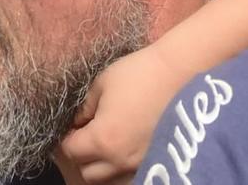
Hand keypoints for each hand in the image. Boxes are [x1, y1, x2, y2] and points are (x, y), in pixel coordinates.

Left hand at [60, 45, 197, 183]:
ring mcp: (138, 163)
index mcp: (101, 139)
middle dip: (82, 156)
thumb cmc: (138, 73)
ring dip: (101, 164)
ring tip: (107, 141)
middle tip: (86, 135)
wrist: (181, 73)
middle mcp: (118, 159)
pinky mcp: (155, 160)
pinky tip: (126, 144)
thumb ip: (85, 108)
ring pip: (108, 178)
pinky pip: (128, 172)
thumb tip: (78, 123)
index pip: (71, 151)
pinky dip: (120, 164)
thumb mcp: (102, 84)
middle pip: (87, 172)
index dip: (66, 138)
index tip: (71, 127)